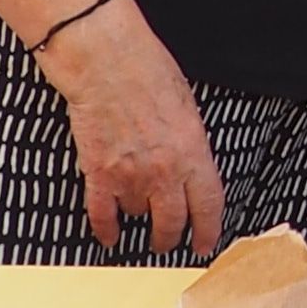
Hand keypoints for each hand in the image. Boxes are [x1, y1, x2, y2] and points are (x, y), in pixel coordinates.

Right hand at [35, 0, 225, 258]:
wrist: (106, 61)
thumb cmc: (149, 72)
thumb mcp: (188, 107)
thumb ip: (190, 144)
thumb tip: (190, 167)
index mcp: (193, 152)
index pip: (208, 205)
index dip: (208, 231)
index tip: (204, 245)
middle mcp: (164, 170)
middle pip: (171, 222)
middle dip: (168, 238)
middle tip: (165, 243)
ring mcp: (130, 175)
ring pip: (137, 213)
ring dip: (137, 214)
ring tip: (136, 210)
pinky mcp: (98, 173)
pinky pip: (102, 214)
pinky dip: (106, 229)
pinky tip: (109, 236)